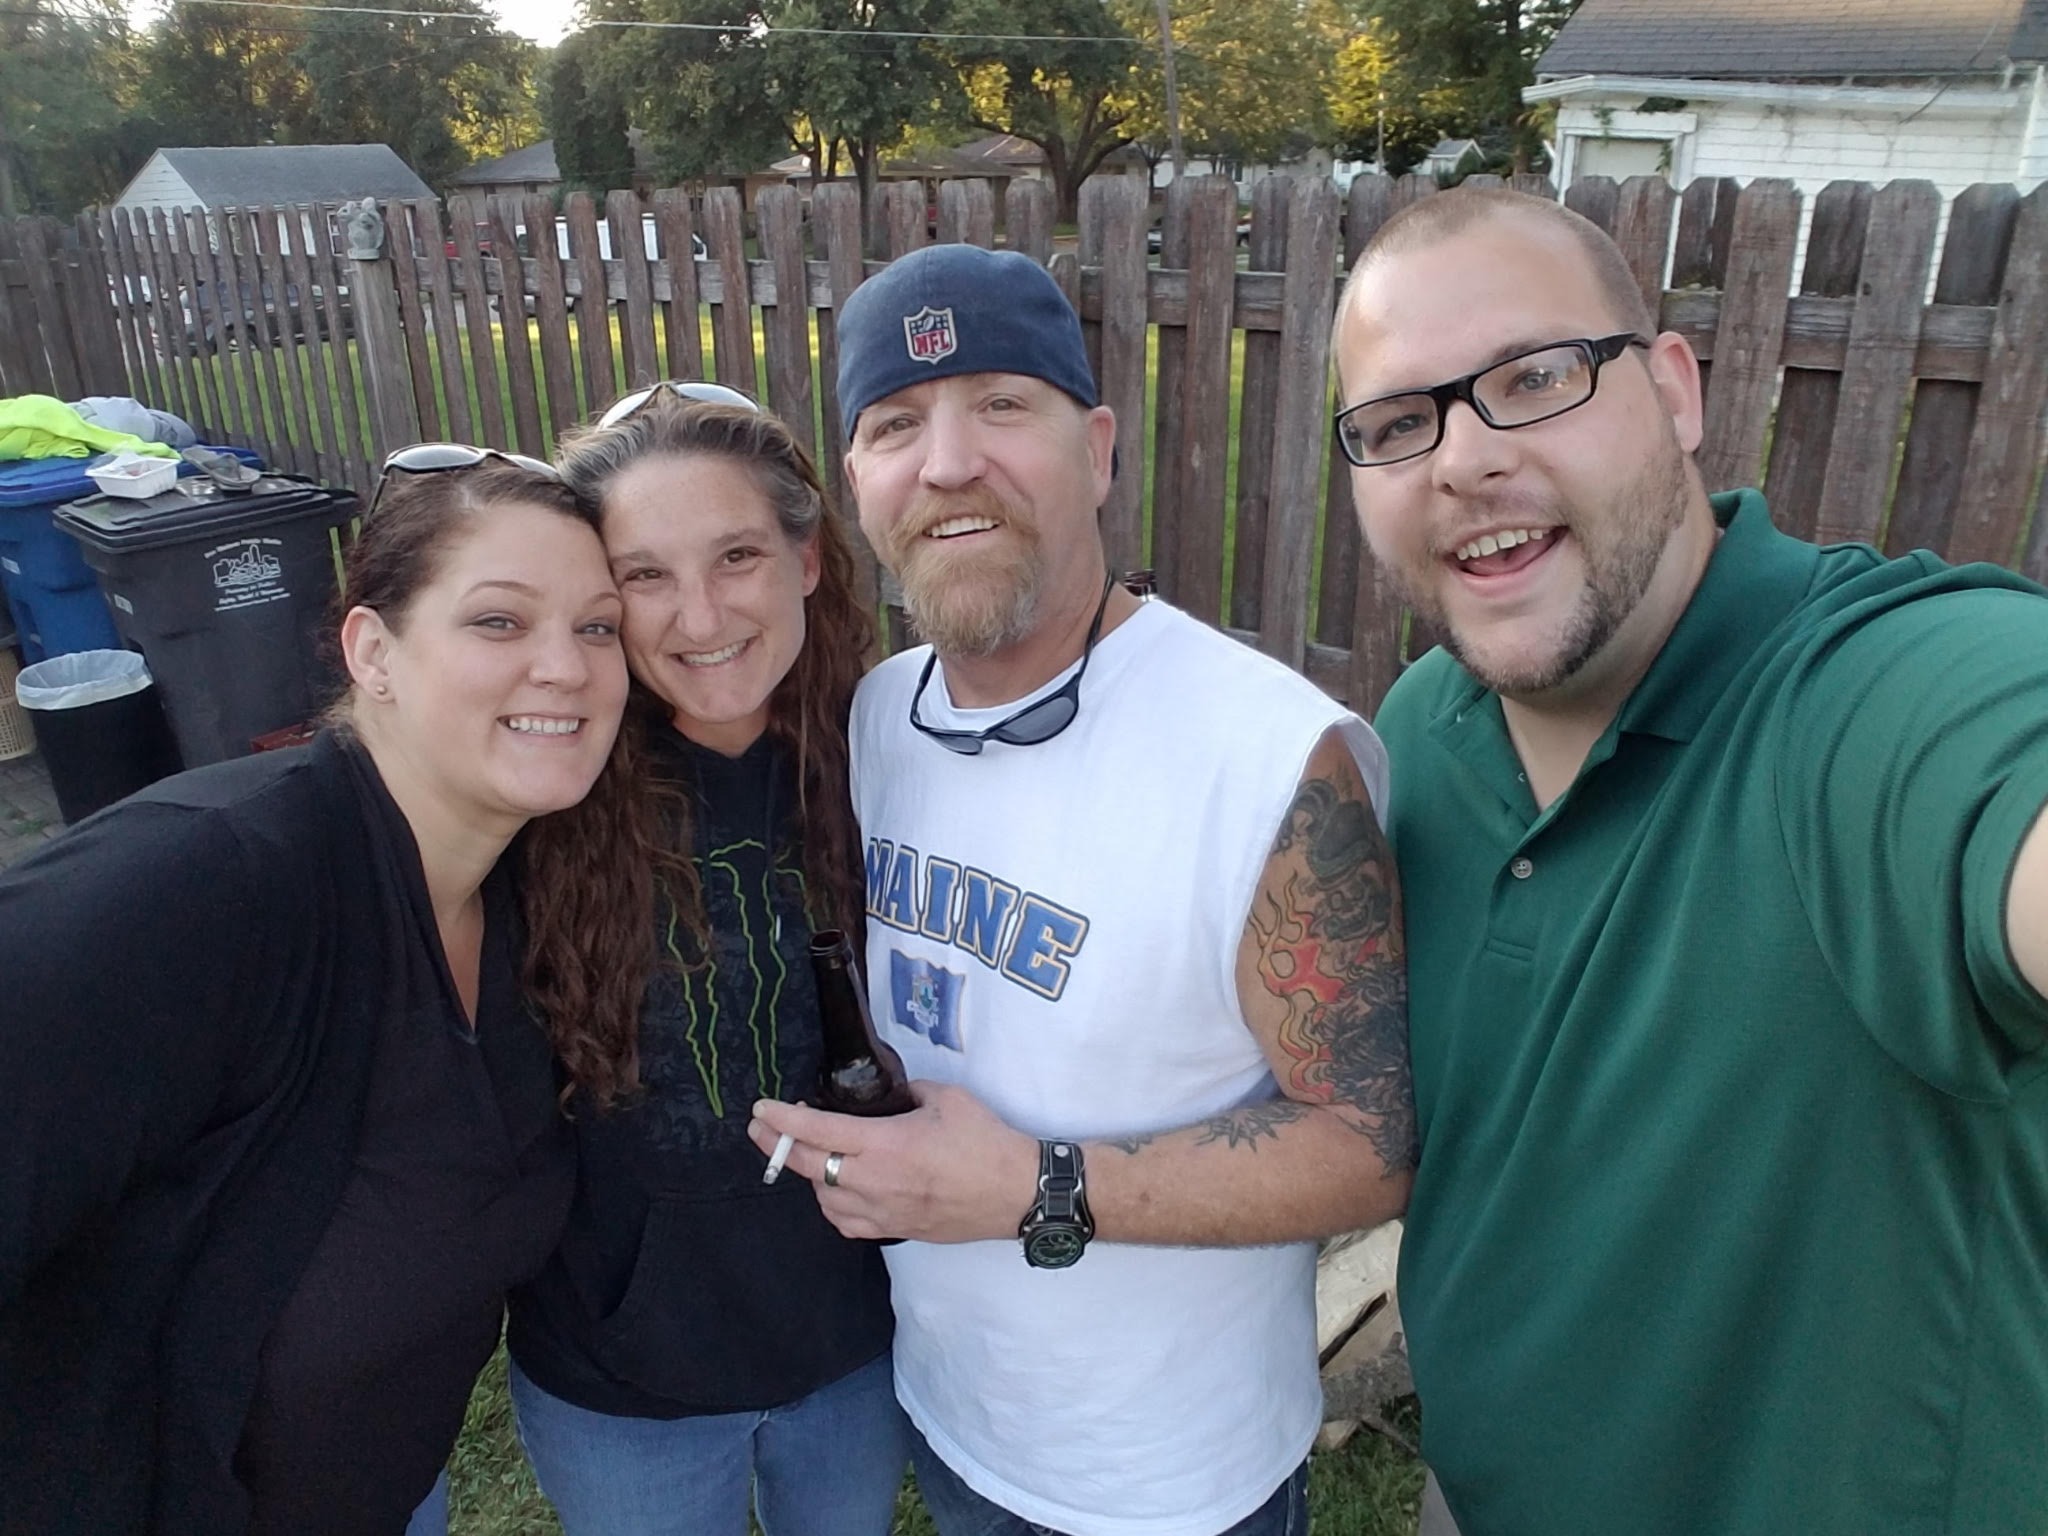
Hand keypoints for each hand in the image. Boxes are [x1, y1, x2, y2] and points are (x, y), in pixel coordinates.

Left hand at [748, 1083, 1038, 1242]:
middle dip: (777, 1146)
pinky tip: (836, 1191)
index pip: (818, 1131)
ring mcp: (882, 1212)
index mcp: (885, 1144)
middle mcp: (874, 1181)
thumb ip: (910, 1094)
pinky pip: (846, 1223)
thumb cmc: (986, 1142)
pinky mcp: (895, 1231)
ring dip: (809, 1176)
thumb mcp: (947, 1098)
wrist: (1017, 1193)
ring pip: (823, 1198)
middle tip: (761, 1129)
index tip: (761, 1110)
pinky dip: (832, 1205)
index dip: (783, 1120)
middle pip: (809, 1167)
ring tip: (810, 1155)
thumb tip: (892, 1096)